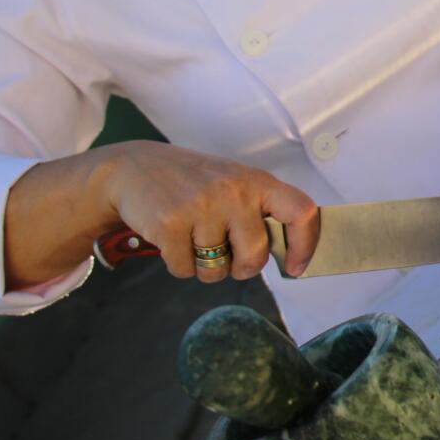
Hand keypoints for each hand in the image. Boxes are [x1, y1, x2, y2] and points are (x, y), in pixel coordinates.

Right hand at [95, 141, 318, 281]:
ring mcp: (202, 207)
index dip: (305, 245)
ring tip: (194, 239)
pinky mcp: (170, 224)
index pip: (301, 212)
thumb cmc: (194, 183)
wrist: (134, 168)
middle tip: (227, 255)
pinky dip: (179, 264)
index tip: (294, 268)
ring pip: (217, 271)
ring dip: (206, 268)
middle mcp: (234, 192)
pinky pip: (184, 270)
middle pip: (255, 257)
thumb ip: (260, 212)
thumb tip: (288, 256)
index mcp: (258, 181)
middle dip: (242, 268)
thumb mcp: (235, 184)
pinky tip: (173, 239)